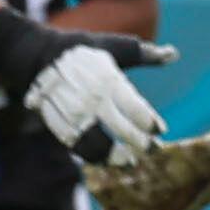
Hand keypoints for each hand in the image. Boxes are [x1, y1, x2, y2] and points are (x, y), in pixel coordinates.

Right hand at [11, 28, 173, 166]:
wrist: (36, 57)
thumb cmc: (81, 51)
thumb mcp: (113, 47)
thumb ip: (144, 54)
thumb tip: (174, 54)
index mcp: (108, 81)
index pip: (136, 109)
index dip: (151, 123)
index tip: (160, 130)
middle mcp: (92, 101)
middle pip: (122, 131)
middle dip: (141, 144)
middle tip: (153, 150)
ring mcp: (73, 116)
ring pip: (100, 146)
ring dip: (117, 158)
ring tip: (130, 161)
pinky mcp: (59, 125)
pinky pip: (79, 148)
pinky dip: (95, 157)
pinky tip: (106, 159)